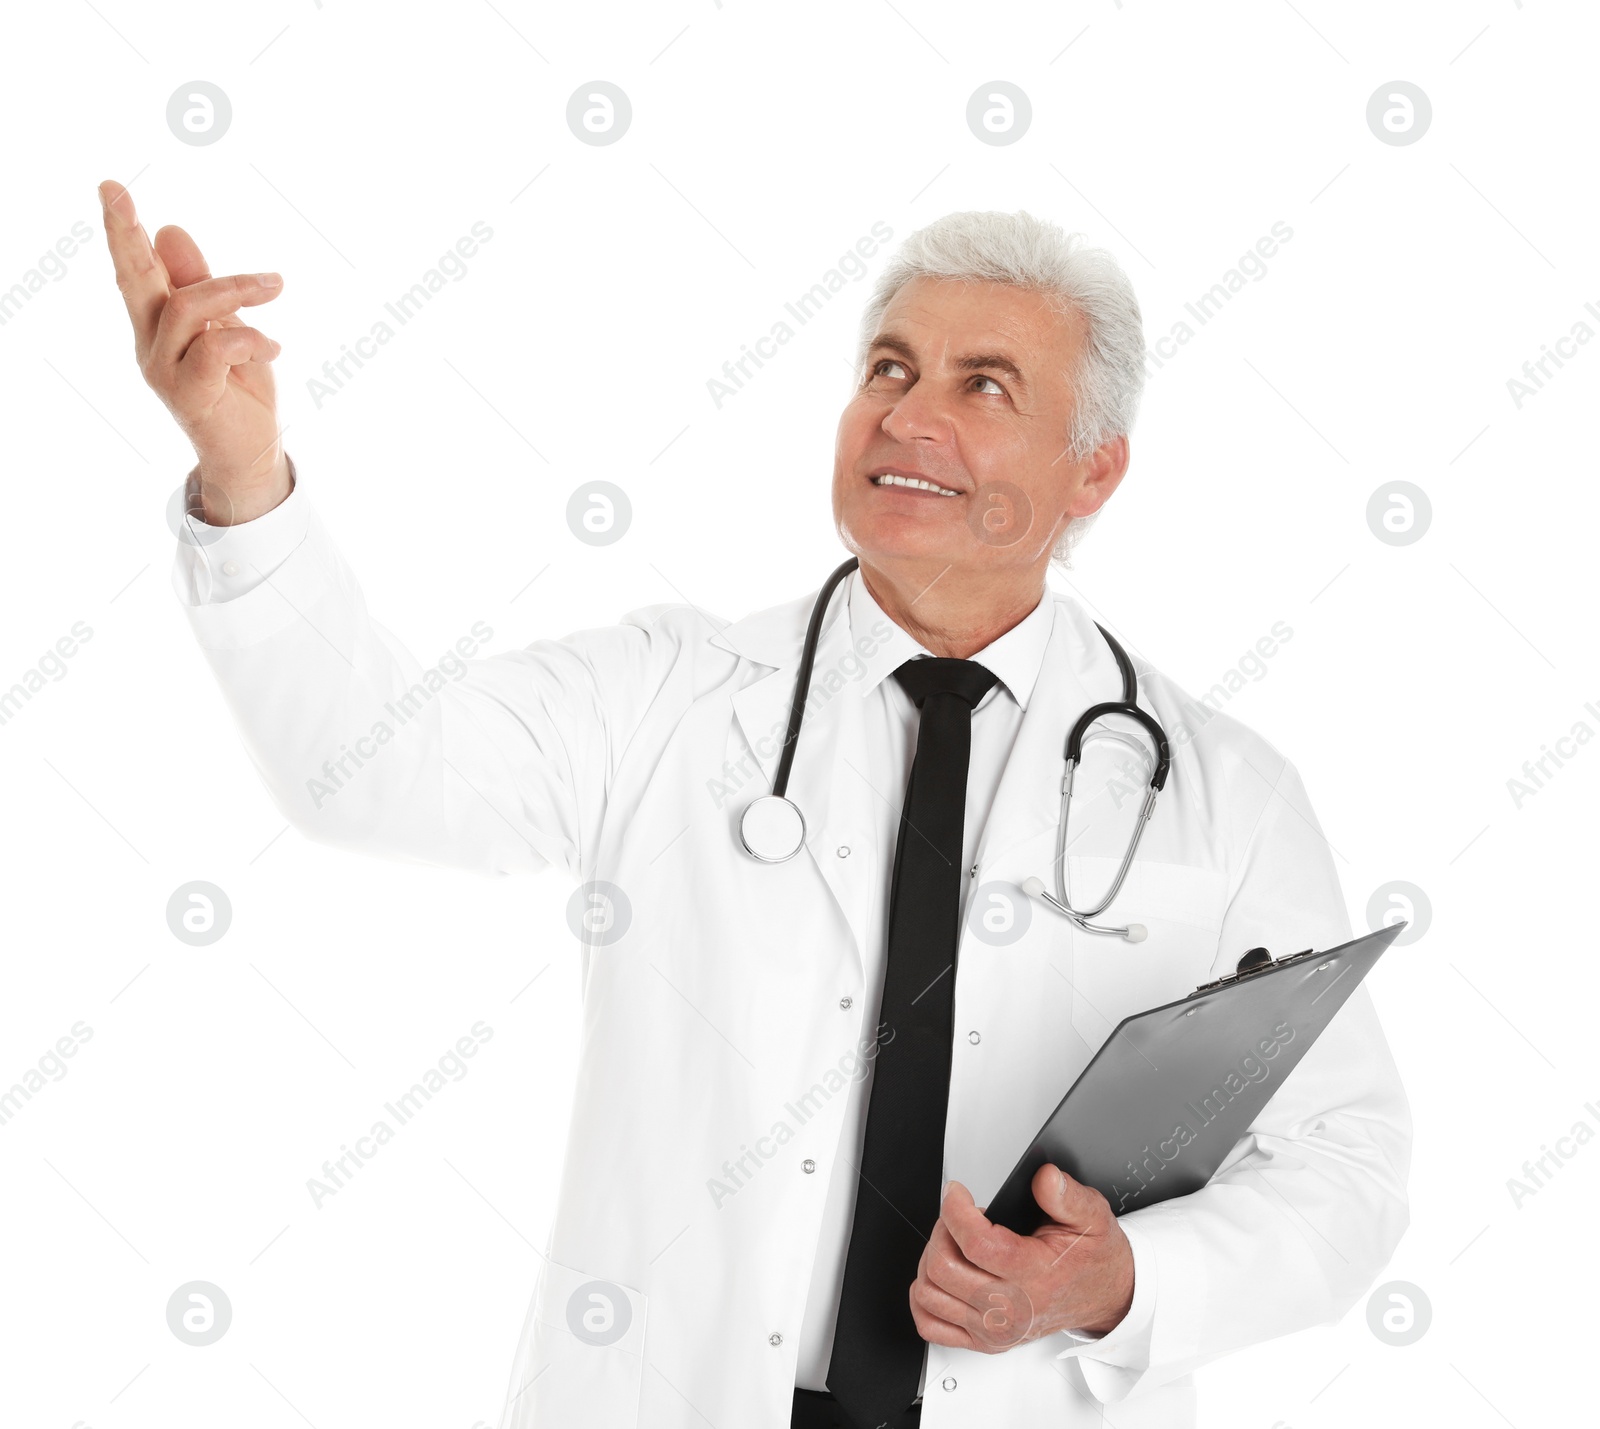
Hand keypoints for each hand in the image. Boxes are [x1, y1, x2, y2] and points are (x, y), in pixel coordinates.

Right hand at [98, 177, 289, 523]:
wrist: (252, 452)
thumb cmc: (239, 388)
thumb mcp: (227, 327)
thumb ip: (200, 286)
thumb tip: (169, 231)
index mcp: (158, 324)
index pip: (137, 270)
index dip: (124, 231)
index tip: (110, 188)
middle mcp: (152, 344)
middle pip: (135, 281)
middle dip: (126, 236)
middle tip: (116, 193)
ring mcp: (165, 369)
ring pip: (188, 308)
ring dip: (235, 289)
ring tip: (272, 286)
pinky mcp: (189, 393)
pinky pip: (215, 347)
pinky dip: (250, 338)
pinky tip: (272, 348)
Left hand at [909, 1165, 1134, 1352]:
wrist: (1105, 1296)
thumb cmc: (1092, 1258)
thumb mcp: (1092, 1217)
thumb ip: (1067, 1195)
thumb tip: (1045, 1178)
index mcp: (1036, 1276)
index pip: (976, 1244)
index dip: (956, 1209)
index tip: (957, 1192)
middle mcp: (1013, 1309)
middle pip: (945, 1267)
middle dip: (943, 1229)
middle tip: (959, 1215)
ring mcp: (995, 1330)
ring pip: (930, 1293)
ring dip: (931, 1259)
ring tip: (953, 1242)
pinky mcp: (984, 1341)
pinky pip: (930, 1324)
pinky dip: (924, 1298)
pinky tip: (941, 1276)